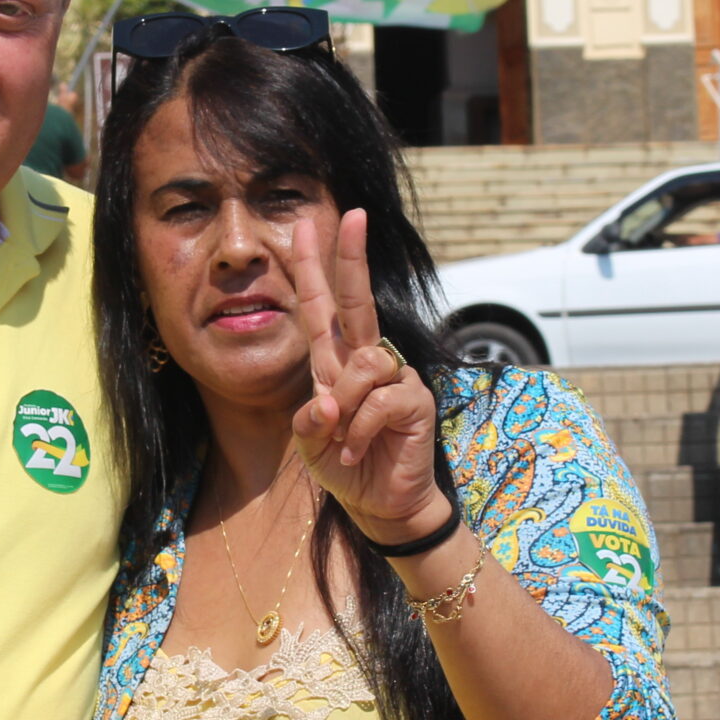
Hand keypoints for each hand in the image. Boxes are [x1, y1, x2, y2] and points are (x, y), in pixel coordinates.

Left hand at [291, 210, 449, 541]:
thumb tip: (325, 402)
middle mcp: (365, 360)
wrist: (380, 503)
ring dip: (344, 406)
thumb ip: (308, 419)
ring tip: (344, 438)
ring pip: (362, 365)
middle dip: (351, 259)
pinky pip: (379, 399)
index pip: (320, 307)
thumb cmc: (345, 465)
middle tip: (353, 217)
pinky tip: (359, 448)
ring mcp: (394, 376)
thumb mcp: (309, 443)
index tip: (305, 226)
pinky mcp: (414, 398)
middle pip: (356, 301)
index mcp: (334, 362)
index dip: (313, 267)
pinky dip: (361, 428)